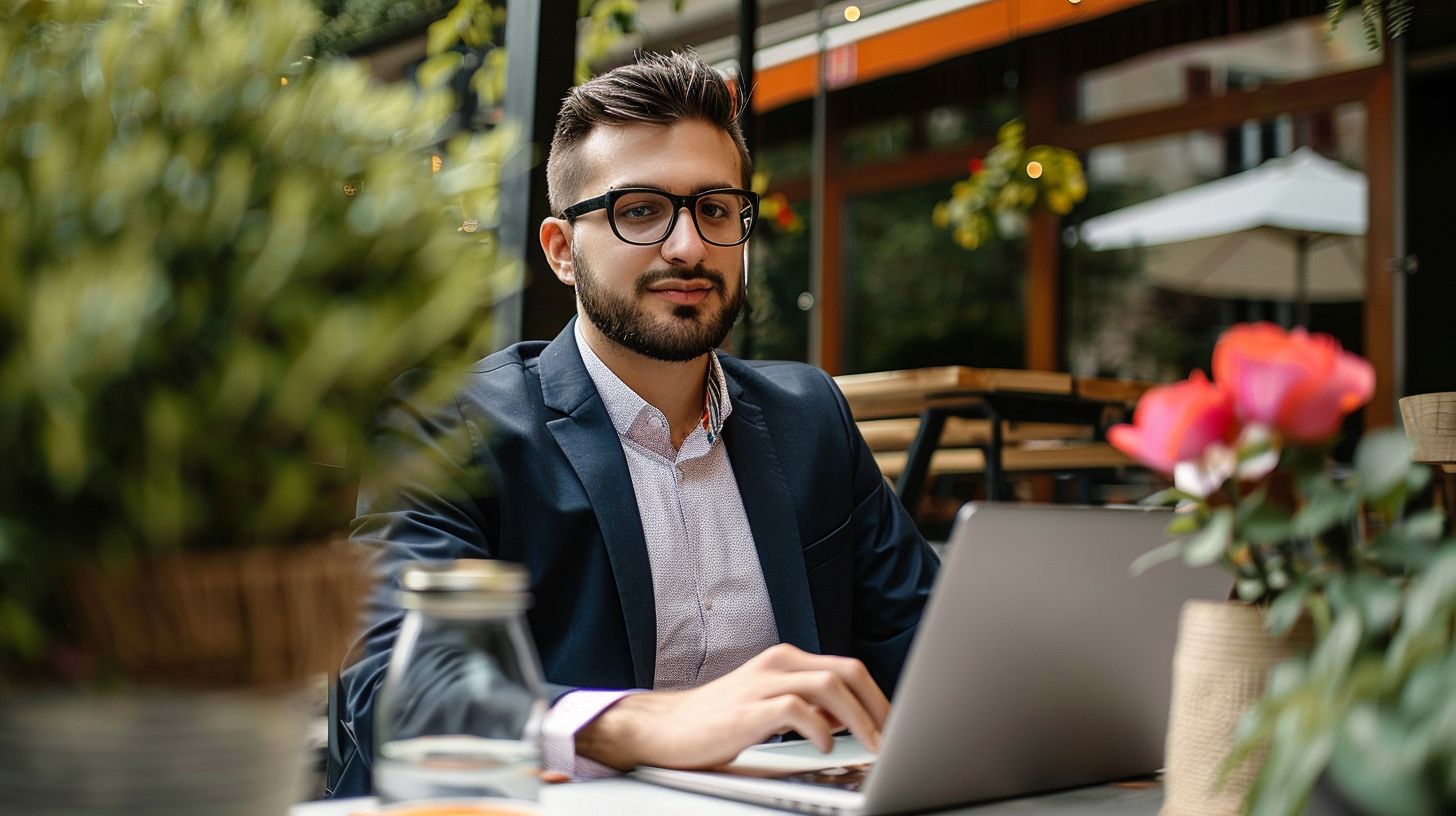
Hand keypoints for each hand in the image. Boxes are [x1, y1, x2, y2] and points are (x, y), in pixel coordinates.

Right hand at [574, 643, 888, 770]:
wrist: (663, 728)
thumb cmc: (717, 722)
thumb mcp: (771, 708)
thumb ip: (809, 708)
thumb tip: (851, 721)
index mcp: (785, 660)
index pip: (847, 669)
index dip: (877, 697)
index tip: (894, 725)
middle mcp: (777, 664)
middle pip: (846, 672)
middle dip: (877, 706)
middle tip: (893, 738)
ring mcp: (761, 683)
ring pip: (828, 686)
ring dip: (859, 719)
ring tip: (872, 746)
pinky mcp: (747, 709)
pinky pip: (796, 710)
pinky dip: (820, 728)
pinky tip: (826, 746)